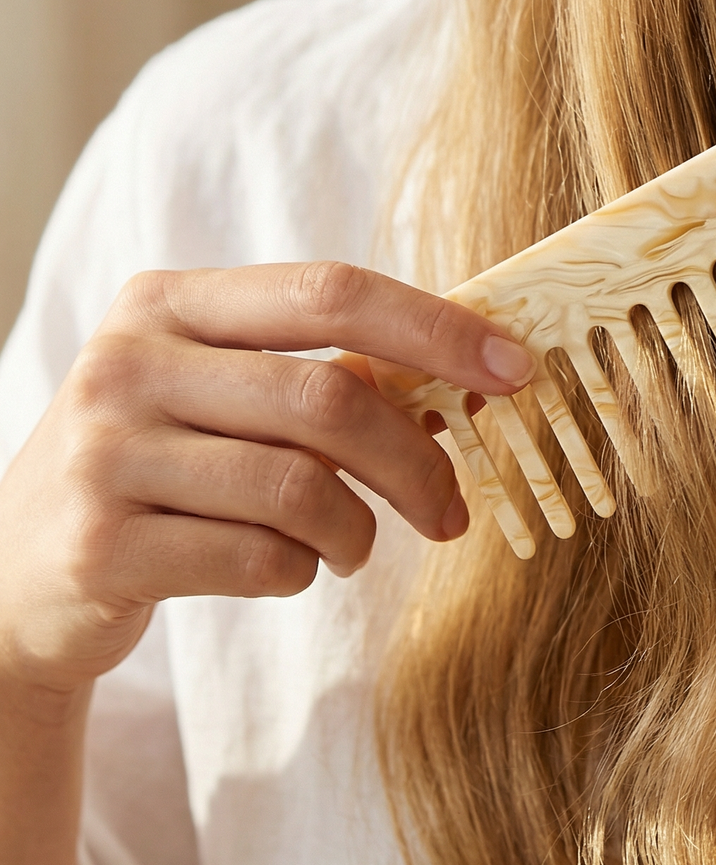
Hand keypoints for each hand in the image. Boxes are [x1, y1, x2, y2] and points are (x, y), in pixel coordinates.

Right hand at [0, 262, 533, 701]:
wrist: (19, 572)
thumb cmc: (162, 469)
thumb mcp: (220, 395)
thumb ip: (324, 375)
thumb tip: (478, 379)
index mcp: (169, 302)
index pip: (331, 291)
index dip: (437, 329)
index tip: (516, 369)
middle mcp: (128, 361)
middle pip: (329, 399)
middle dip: (417, 464)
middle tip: (451, 512)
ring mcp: (105, 453)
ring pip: (302, 489)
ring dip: (356, 533)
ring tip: (350, 547)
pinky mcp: (102, 544)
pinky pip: (261, 559)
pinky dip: (301, 573)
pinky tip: (285, 569)